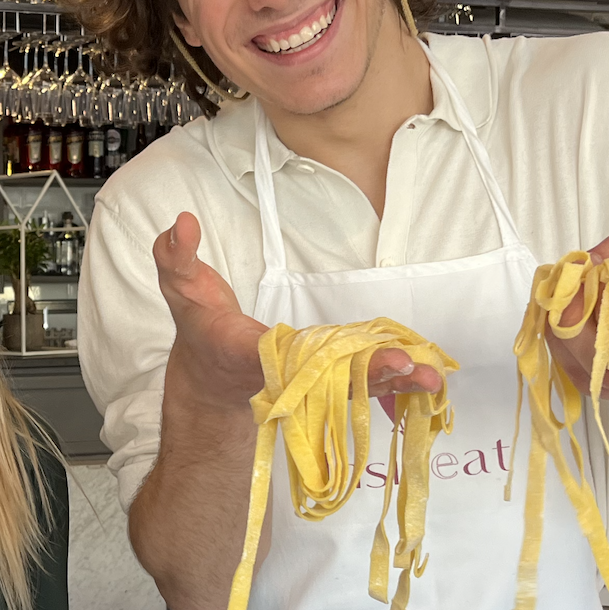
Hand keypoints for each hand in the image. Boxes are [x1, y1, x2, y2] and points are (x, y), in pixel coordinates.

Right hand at [153, 213, 439, 417]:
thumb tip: (183, 223)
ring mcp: (306, 382)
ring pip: (352, 386)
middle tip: (411, 366)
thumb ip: (176, 256)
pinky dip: (394, 381)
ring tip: (432, 378)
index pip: (276, 352)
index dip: (309, 356)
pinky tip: (427, 376)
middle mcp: (280, 373)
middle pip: (327, 377)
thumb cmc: (201, 326)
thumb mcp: (179, 287)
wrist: (211, 376)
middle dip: (369, 373)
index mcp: (244, 350)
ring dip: (393, 382)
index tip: (333, 352)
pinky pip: (361, 384)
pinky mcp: (325, 382)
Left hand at [551, 232, 608, 410]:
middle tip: (562, 296)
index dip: (605, 315)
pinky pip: (596, 387)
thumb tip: (583, 265)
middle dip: (574, 329)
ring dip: (567, 344)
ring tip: (564, 310)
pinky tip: (573, 331)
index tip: (582, 286)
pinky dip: (574, 358)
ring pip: (597, 382)